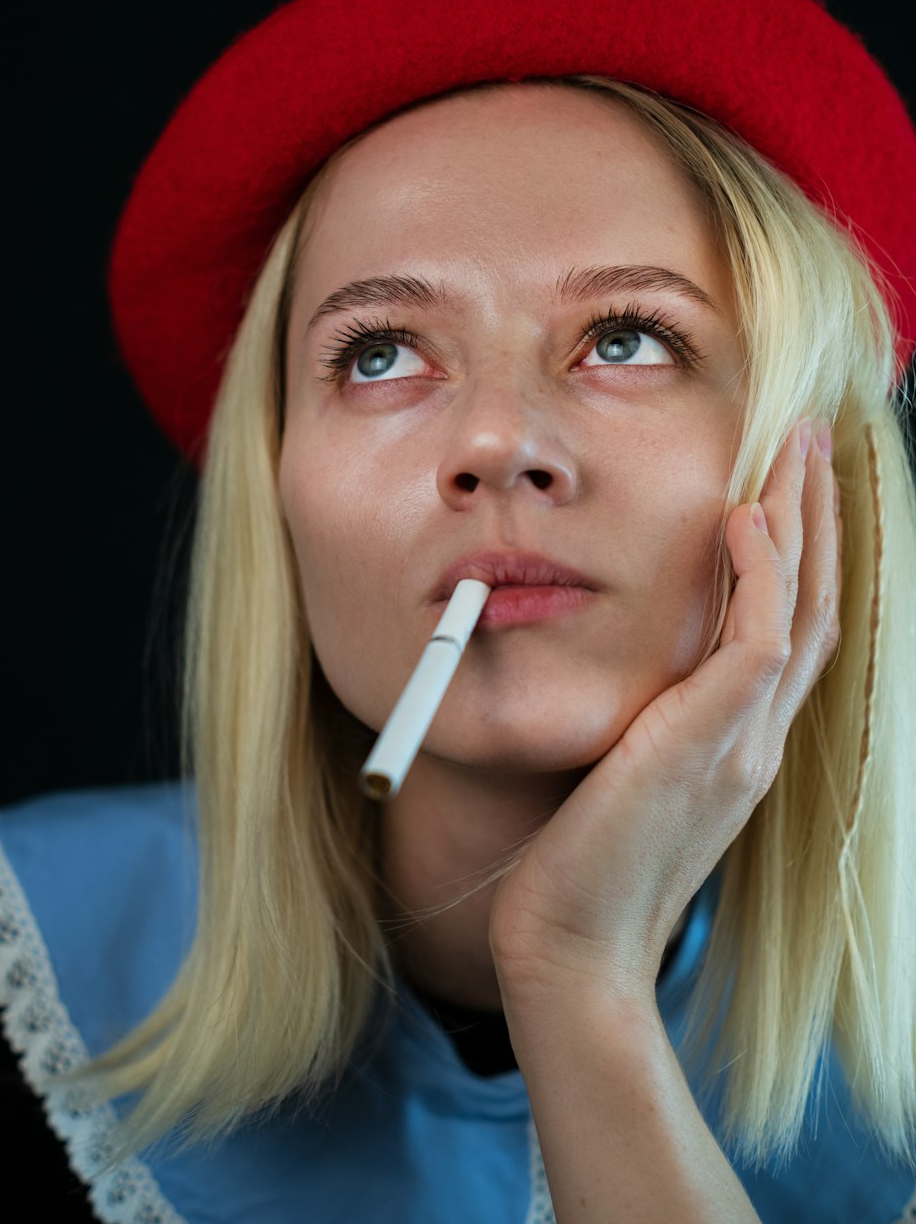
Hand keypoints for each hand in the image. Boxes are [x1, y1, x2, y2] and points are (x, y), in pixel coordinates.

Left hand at [490, 418, 840, 1004]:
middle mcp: (756, 738)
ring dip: (802, 522)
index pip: (788, 631)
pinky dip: (761, 573)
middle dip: (815, 519)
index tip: (785, 490)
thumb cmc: (580, 867)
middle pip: (811, 606)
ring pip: (801, 608)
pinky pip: (760, 638)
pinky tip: (744, 516)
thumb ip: (641, 725)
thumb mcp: (622, 779)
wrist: (575, 946)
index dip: (797, 557)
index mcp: (738, 744)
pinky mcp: (711, 744)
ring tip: (795, 449)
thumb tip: (618, 673)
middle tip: (809, 444)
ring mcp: (744, 742)